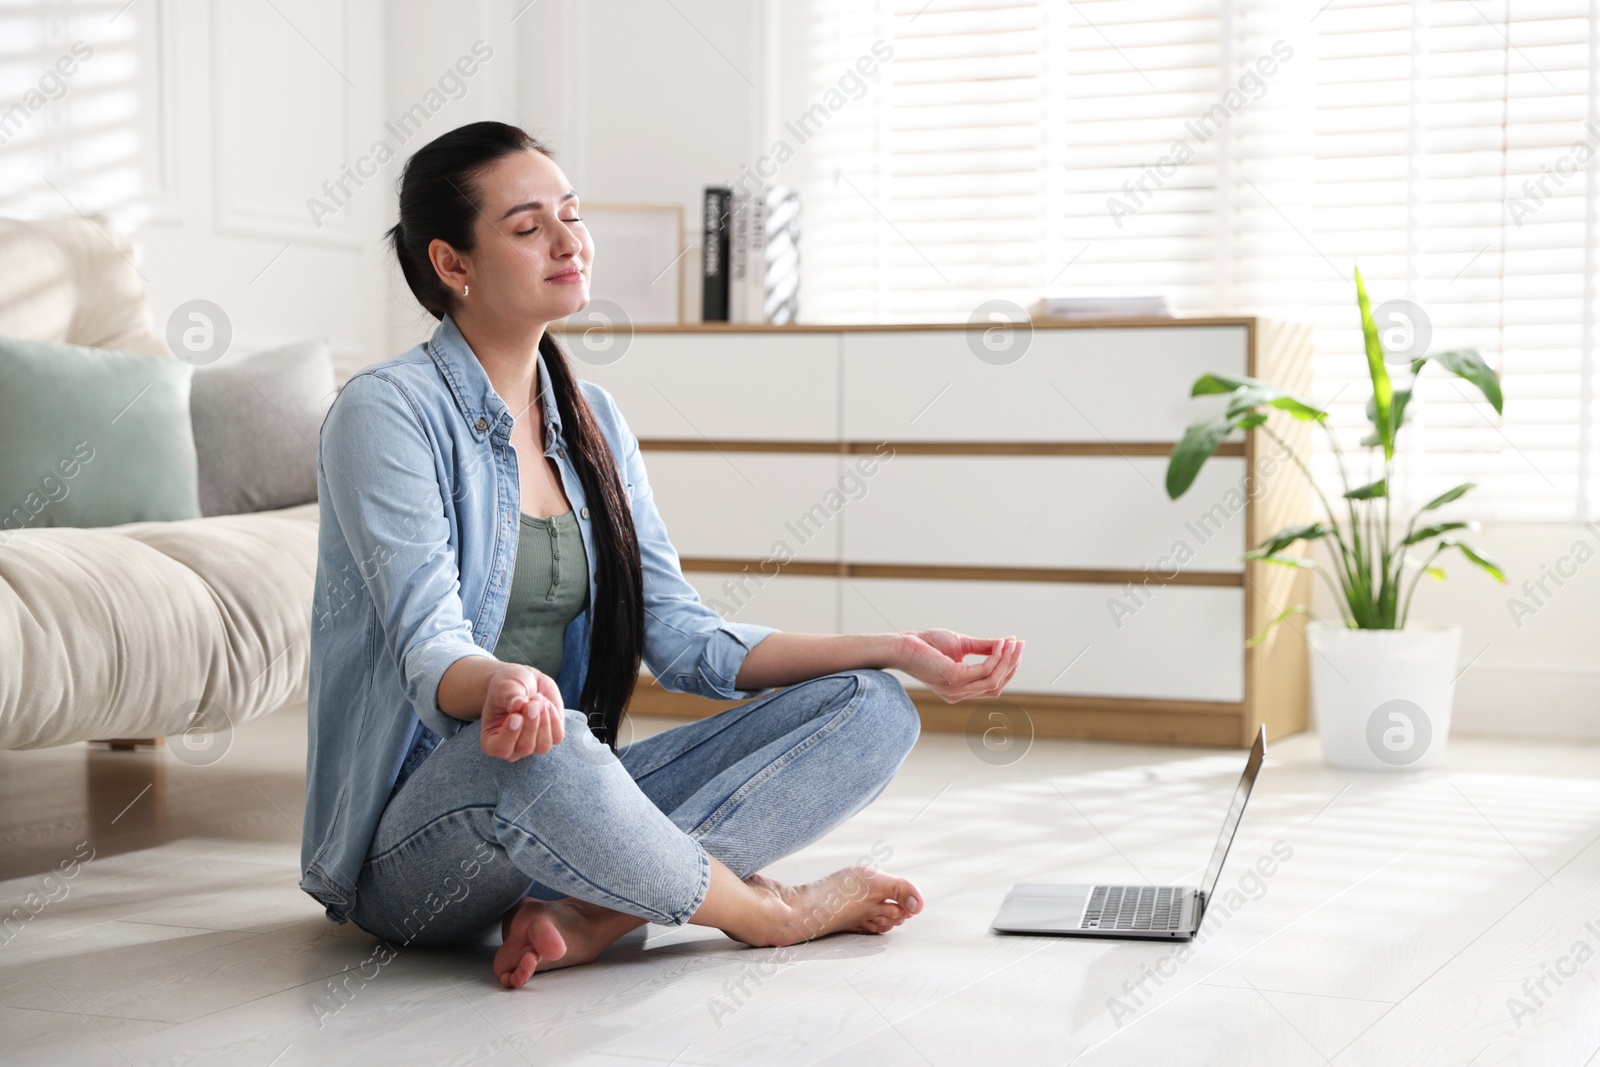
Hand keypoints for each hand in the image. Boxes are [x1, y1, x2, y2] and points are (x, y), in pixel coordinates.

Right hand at [480, 663, 565, 761]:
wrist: (524, 681)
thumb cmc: (507, 686)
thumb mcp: (504, 686)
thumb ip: (510, 696)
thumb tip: (519, 704)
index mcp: (492, 741)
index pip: (501, 749)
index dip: (510, 735)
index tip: (516, 716)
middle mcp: (512, 749)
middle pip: (525, 748)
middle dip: (531, 724)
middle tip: (532, 702)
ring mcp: (533, 745)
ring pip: (543, 746)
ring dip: (544, 721)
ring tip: (538, 699)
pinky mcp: (551, 737)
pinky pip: (557, 736)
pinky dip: (554, 718)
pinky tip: (546, 703)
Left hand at [895, 629, 1022, 702]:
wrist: (903, 645)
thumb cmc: (927, 644)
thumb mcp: (962, 644)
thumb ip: (984, 647)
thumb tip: (1007, 644)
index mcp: (960, 689)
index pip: (992, 686)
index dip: (1007, 669)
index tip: (1017, 649)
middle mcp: (959, 694)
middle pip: (996, 686)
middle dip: (1011, 665)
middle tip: (1020, 645)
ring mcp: (956, 690)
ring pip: (993, 681)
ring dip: (1006, 662)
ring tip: (1013, 644)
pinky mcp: (953, 680)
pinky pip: (983, 672)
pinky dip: (995, 659)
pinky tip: (1000, 646)